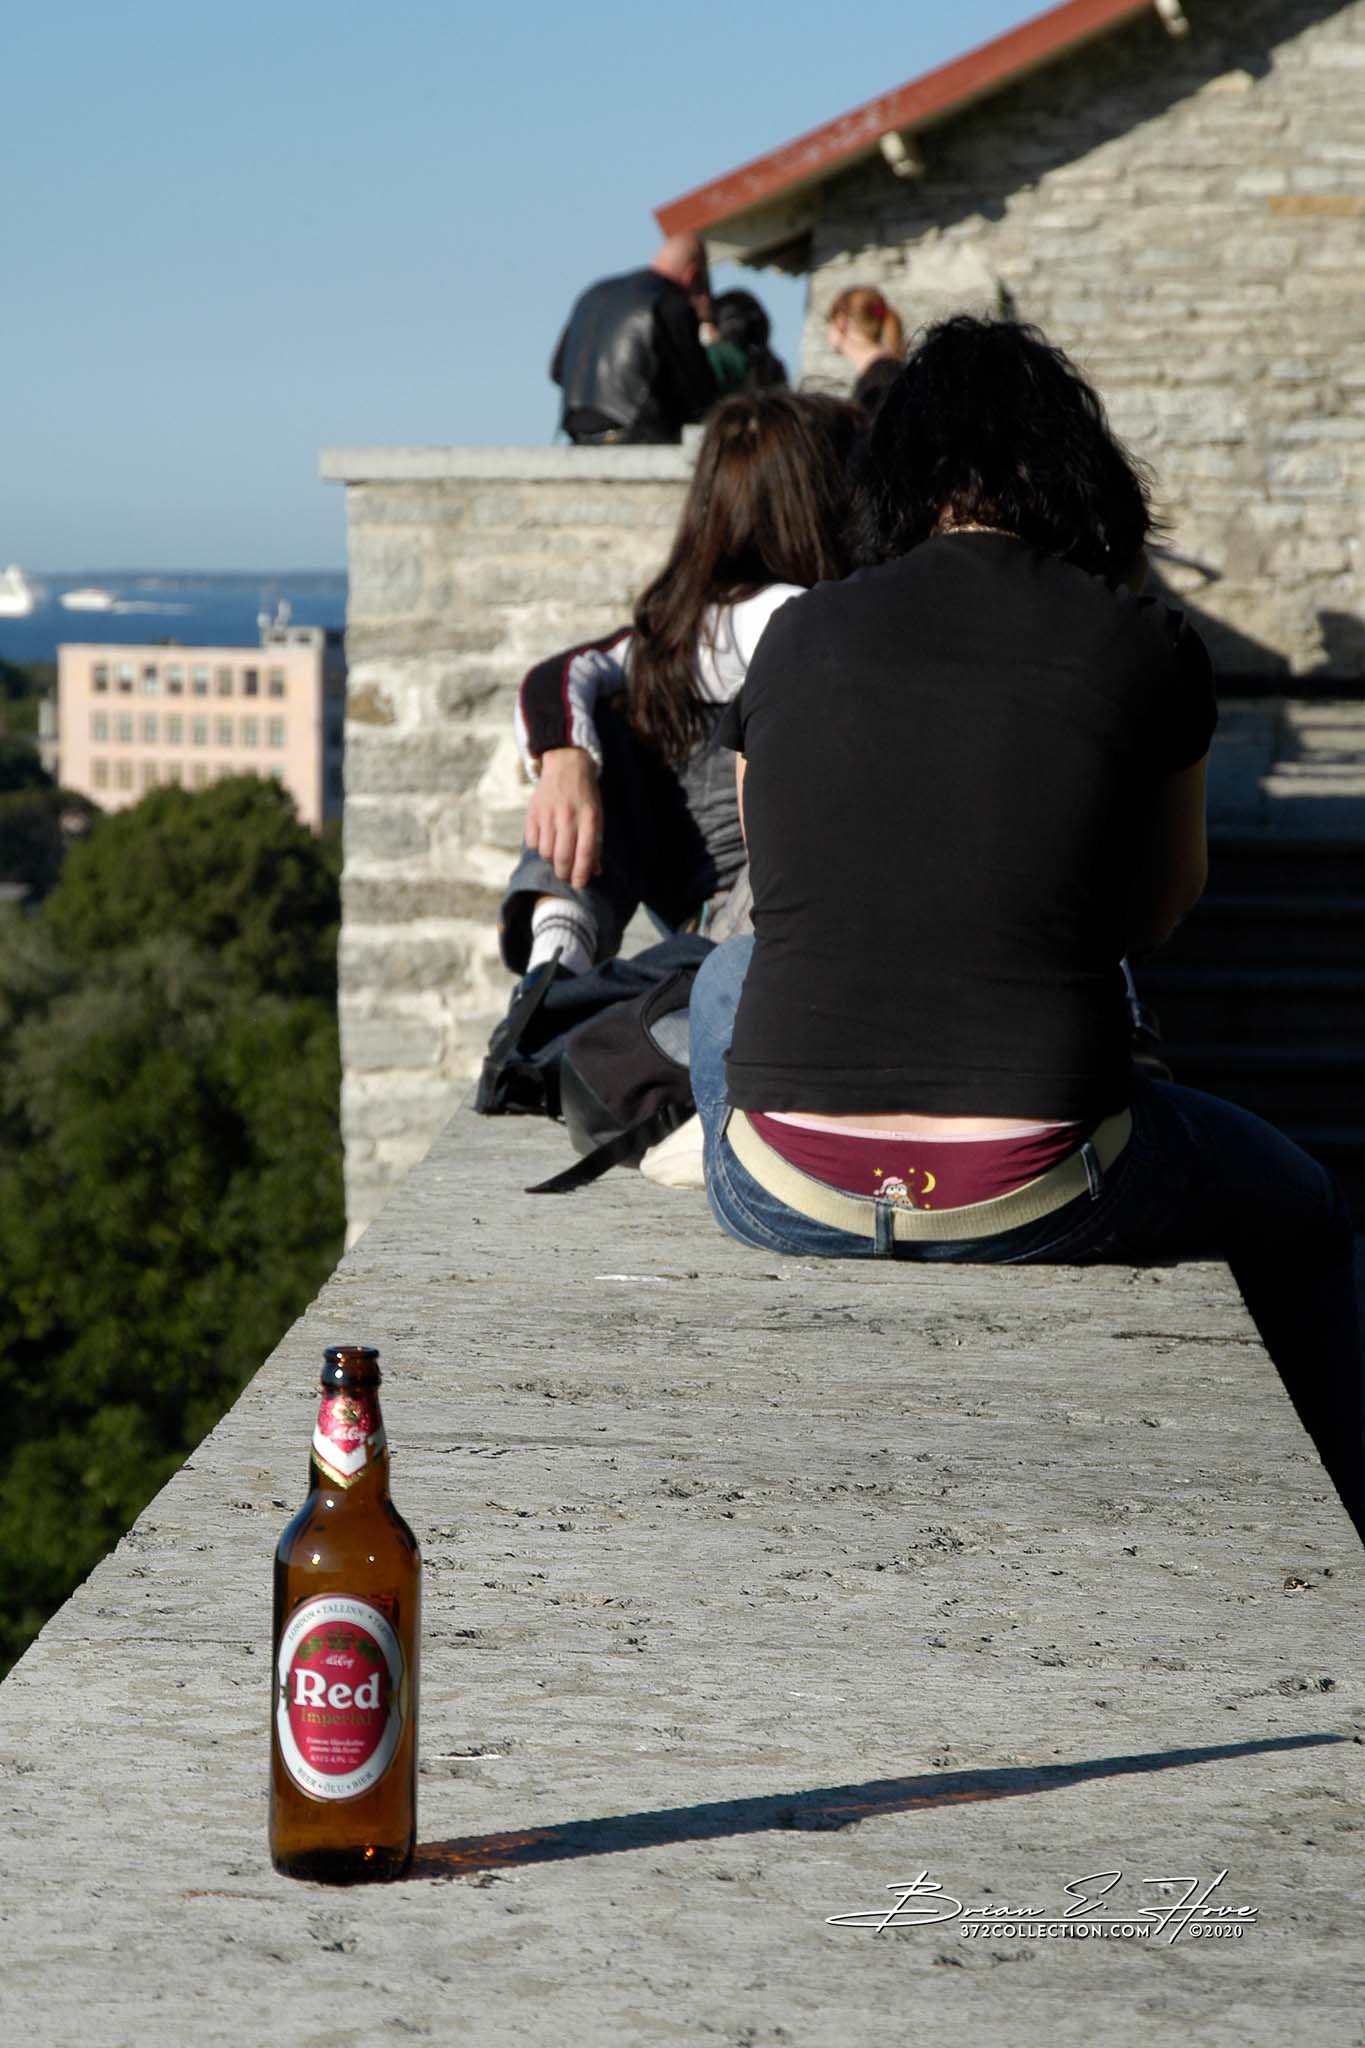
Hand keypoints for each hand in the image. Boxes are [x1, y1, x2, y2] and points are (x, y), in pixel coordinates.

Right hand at [525, 747, 602, 890]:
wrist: (566, 764)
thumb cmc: (585, 794)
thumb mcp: (597, 815)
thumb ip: (596, 843)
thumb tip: (594, 871)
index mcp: (588, 817)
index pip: (585, 853)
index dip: (581, 873)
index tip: (579, 885)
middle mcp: (568, 816)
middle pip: (562, 857)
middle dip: (564, 873)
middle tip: (566, 875)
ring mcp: (548, 814)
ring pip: (546, 852)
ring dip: (551, 860)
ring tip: (557, 856)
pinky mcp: (533, 812)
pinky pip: (533, 842)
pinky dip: (539, 848)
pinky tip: (546, 842)